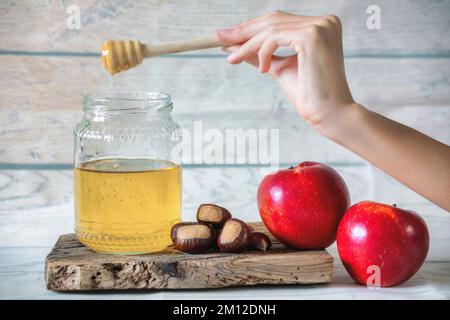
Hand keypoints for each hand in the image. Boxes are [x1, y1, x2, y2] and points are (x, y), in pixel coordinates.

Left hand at [216, 11, 354, 135]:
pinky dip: (262, 51)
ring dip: (247, 44)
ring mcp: (320, 27)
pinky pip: (274, 38)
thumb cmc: (309, 95)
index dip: (252, 28)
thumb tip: (236, 48)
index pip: (279, 22)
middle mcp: (324, 21)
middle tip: (219, 39)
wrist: (329, 114)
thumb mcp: (280, 69)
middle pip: (274, 20)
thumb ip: (262, 55)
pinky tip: (262, 69)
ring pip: (271, 29)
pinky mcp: (312, 36)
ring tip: (232, 58)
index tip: (229, 37)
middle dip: (244, 30)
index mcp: (321, 26)